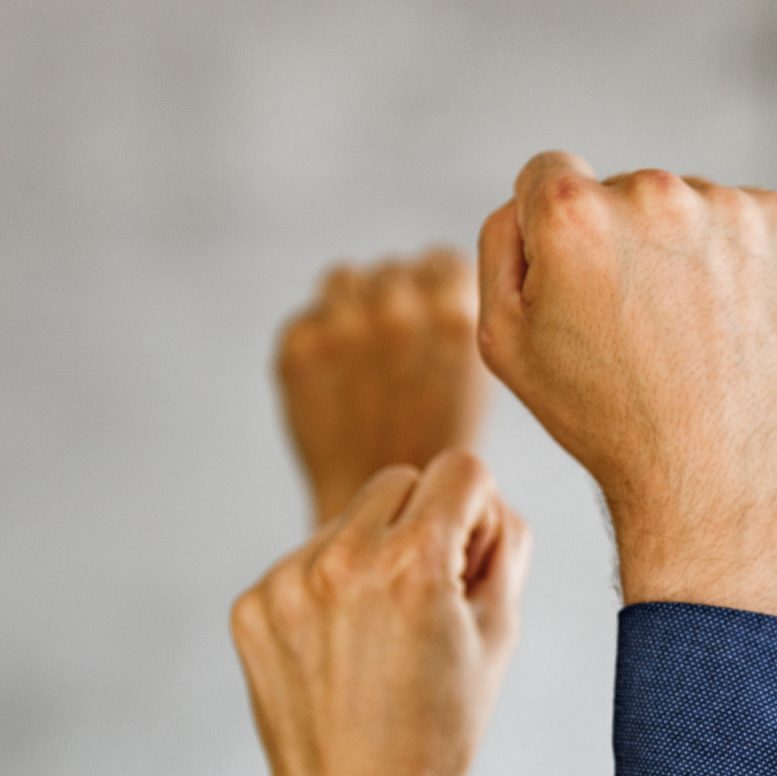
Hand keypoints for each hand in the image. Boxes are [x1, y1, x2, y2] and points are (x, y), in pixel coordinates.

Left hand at [231, 452, 530, 775]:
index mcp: (414, 564)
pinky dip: (329, 592)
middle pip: (399, 481)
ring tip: (383, 637)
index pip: (461, 470)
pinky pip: (305, 563)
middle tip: (431, 601)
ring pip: (348, 522)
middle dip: (424, 524)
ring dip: (373, 557)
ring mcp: (286, 582)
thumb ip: (505, 546)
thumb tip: (483, 500)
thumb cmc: (440, 731)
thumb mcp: (501, 637)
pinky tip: (344, 652)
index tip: (473, 566)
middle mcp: (342, 559)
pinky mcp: (252, 606)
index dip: (482, 514)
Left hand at [277, 250, 488, 525]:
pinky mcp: (298, 346)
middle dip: (397, 302)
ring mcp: (342, 326)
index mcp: (453, 316)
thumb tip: (431, 270)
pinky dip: (322, 340)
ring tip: (368, 361)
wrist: (381, 513)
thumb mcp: (478, 377)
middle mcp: (397, 309)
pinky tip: (341, 381)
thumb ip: (454, 315)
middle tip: (401, 356)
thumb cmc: (438, 447)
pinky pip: (310, 314)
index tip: (437, 326)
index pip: (441, 261)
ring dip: (356, 309)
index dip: (440, 292)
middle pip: (393, 269)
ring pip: (347, 280)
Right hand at [477, 152, 776, 622]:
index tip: (584, 289)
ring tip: (698, 340)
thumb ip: (501, 242)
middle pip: (627, 191)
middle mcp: (655, 192)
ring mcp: (733, 208)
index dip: (557, 237)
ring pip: (695, 208)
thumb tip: (533, 194)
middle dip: (628, 245)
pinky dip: (748, 264)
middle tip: (645, 335)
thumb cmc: (607, 422)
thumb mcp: (505, 343)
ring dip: (692, 254)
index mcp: (573, 212)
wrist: (722, 482)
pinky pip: (754, 225)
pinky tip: (740, 328)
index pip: (549, 174)